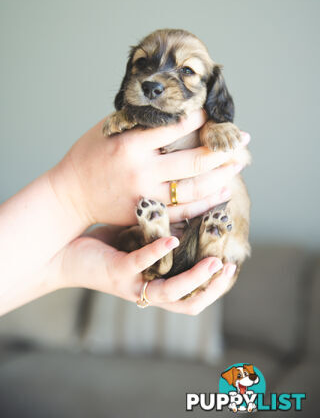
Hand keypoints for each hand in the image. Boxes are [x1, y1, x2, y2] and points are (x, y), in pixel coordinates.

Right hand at [49, 110, 249, 227]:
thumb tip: (168, 107)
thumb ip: (137, 120)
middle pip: (194, 161)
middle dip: (223, 148)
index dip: (199, 119)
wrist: (70, 195)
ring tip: (239, 164)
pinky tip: (224, 191)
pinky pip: (184, 210)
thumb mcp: (106, 129)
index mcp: (131, 145)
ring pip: (195, 188)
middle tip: (243, 139)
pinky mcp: (148, 213)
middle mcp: (142, 171)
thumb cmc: (87, 157)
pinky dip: (207, 201)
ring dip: (222, 175)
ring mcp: (146, 195)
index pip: (175, 128)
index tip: (213, 114)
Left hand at [55, 226, 236, 314]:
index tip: (233, 264)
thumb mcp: (141, 237)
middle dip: (213, 289)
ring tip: (214, 262)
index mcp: (157, 285)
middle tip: (230, 267)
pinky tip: (172, 239)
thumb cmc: (105, 244)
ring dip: (195, 279)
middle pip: (189, 304)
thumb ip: (166, 230)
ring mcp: (133, 284)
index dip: (216, 286)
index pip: (194, 296)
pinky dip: (158, 253)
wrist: (64, 251)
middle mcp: (148, 291)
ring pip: (170, 294)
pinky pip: (141, 266)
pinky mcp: (117, 272)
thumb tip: (192, 207)